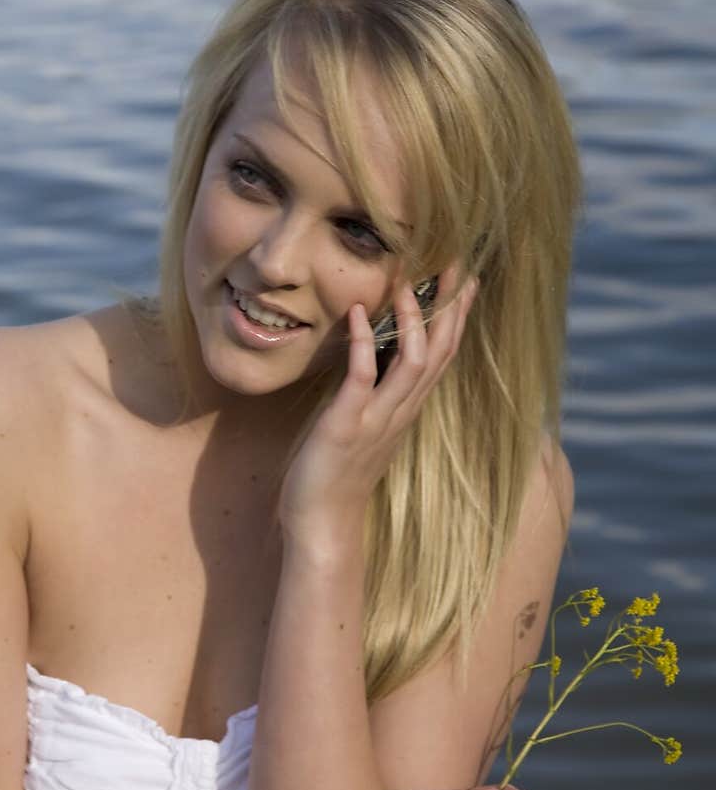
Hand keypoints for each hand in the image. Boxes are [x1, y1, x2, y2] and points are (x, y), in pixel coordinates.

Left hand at [278, 262, 477, 546]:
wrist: (322, 524)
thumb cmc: (337, 475)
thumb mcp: (366, 427)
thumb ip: (378, 397)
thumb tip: (376, 362)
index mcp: (406, 410)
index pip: (442, 356)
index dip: (457, 318)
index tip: (467, 282)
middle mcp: (400, 412)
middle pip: (438, 353)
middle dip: (448, 308)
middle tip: (457, 264)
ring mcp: (376, 419)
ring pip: (411, 364)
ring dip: (411, 321)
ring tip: (406, 282)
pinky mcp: (346, 426)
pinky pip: (361, 380)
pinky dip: (362, 345)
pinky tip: (358, 314)